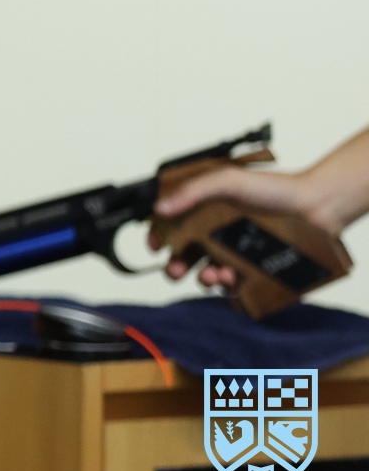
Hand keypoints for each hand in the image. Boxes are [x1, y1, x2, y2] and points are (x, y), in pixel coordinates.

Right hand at [155, 165, 335, 288]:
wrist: (315, 208)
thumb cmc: (275, 189)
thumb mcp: (227, 181)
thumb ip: (192, 192)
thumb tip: (161, 208)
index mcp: (205, 211)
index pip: (173, 227)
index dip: (159, 237)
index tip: (155, 246)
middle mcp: (218, 234)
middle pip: (186, 256)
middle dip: (176, 265)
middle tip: (176, 269)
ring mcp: (236, 254)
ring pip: (208, 274)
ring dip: (203, 278)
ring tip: (214, 275)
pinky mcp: (255, 271)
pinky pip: (235, 288)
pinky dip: (228, 289)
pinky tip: (232, 278)